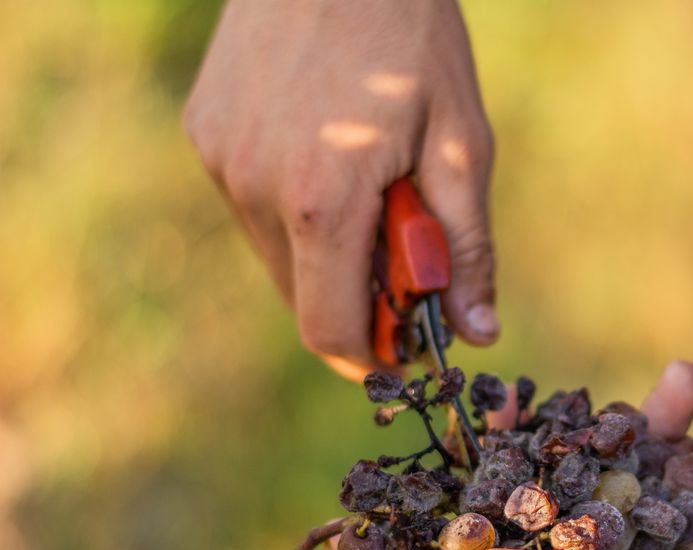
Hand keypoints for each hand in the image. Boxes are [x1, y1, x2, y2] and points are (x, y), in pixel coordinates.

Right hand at [185, 0, 497, 378]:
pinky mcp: (205, 135)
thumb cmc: (409, 38)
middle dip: (360, 300)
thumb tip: (477, 335)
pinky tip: (331, 152)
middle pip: (304, 300)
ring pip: (278, 257)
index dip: (372, 357)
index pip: (329, 331)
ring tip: (372, 185)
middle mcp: (253, 188)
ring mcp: (221, 161)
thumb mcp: (460, 143)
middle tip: (409, 250)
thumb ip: (465, 248)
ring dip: (328, 254)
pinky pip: (253, 209)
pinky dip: (296, 212)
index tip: (408, 348)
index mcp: (320, 200)